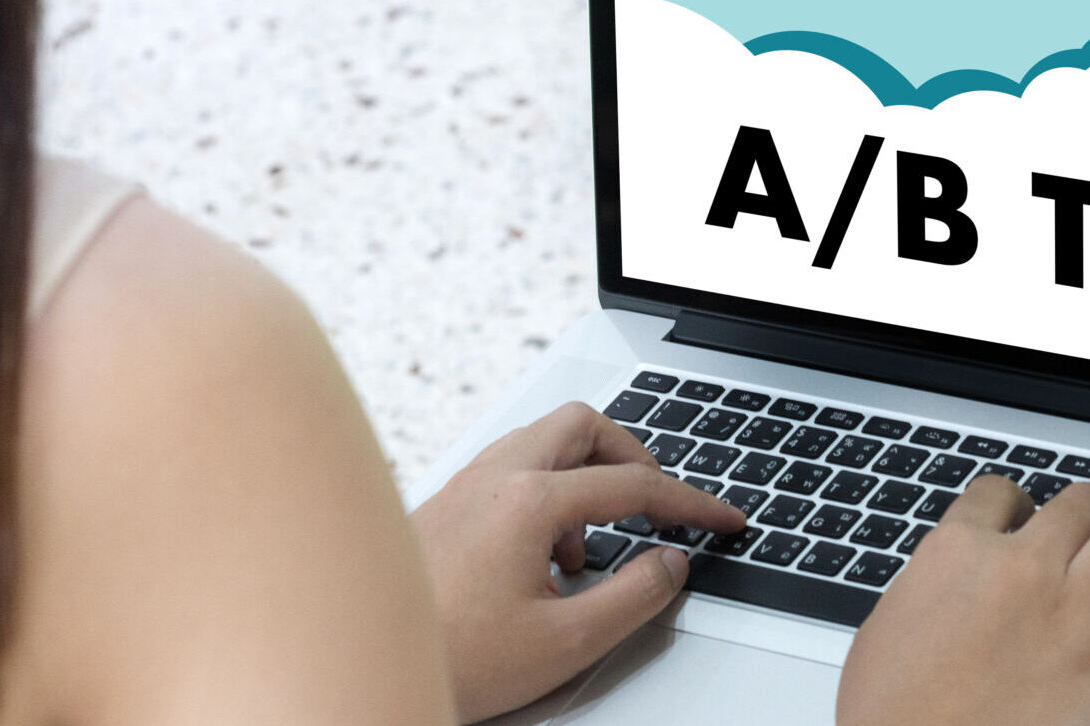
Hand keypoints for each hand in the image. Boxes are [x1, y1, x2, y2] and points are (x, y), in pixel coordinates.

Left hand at [411, 403, 747, 721]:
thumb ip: (635, 596)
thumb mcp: (568, 641)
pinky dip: (547, 495)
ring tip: (593, 549)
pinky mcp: (444, 507)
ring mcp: (463, 487)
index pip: (634, 485)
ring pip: (542, 444)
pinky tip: (544, 560)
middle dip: (632, 459)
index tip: (723, 519)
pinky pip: (510, 471)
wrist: (367, 663)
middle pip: (583, 426)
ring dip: (585, 477)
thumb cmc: (451, 657)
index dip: (691, 504)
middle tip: (656, 506)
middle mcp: (492, 478)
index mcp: (528, 502)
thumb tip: (670, 565)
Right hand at [838, 476, 1089, 725]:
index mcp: (956, 552)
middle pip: (1084, 500)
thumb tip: (964, 568)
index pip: (1001, 492)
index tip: (1026, 516)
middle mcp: (1019, 567)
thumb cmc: (894, 710)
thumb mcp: (893, 619)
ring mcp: (1068, 609)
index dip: (1017, 503)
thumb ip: (938, 576)